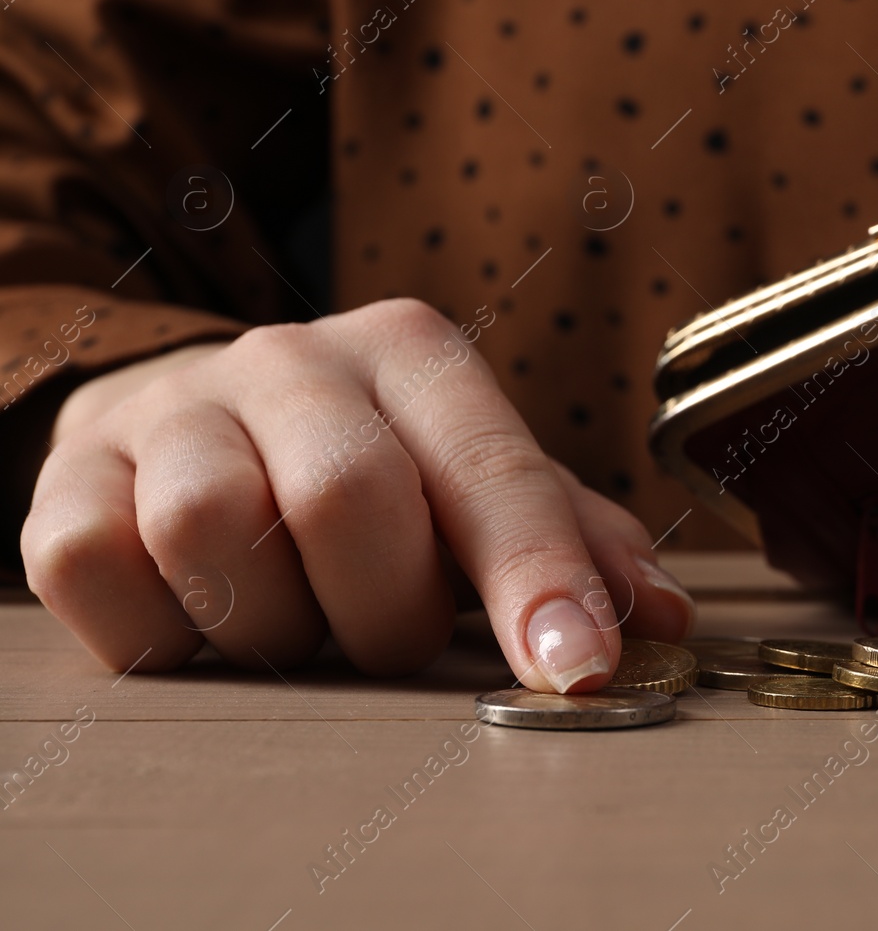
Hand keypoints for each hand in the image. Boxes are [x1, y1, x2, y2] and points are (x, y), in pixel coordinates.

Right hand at [21, 299, 694, 686]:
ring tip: (295, 615)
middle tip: (389, 634)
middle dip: (385, 609)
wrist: (193, 425)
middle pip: (348, 497)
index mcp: (410, 354)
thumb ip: (571, 540)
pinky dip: (159, 627)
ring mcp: (171, 407)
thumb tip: (665, 618)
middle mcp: (290, 357)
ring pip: (215, 532)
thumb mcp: (474, 487)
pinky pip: (95, 566)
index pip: (490, 468)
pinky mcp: (68, 471)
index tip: (577, 668)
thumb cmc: (367, 467)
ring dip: (274, 622)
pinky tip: (199, 615)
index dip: (538, 573)